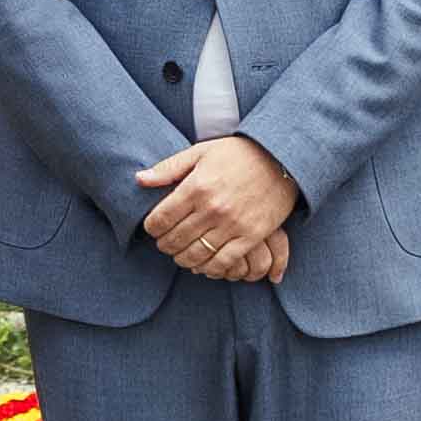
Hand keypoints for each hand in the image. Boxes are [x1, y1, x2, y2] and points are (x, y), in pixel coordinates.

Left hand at [132, 134, 297, 283]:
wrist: (281, 158)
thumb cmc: (238, 154)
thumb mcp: (200, 152)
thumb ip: (169, 168)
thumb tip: (139, 180)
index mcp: (196, 187)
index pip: (161, 219)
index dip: (151, 228)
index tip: (153, 229)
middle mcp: (212, 208)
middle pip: (175, 240)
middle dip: (164, 245)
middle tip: (165, 243)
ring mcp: (232, 224)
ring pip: (196, 255)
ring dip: (183, 259)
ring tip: (181, 254)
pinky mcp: (251, 236)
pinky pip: (224, 262)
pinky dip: (210, 268)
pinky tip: (204, 264)